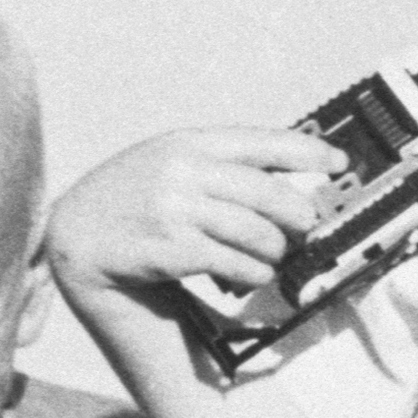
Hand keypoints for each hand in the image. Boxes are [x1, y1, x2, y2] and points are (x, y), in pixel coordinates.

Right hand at [47, 128, 346, 297]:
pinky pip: (239, 265)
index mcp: (189, 143)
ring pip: (262, 235)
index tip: (340, 163)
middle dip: (301, 219)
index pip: (264, 141)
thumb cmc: (138, 200)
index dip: (310, 152)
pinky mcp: (169, 248)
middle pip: (276, 197)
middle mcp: (182, 170)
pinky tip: (244, 275)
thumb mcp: (175, 166)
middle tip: (305, 230)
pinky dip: (252, 274)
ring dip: (274, 254)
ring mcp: (173, 209)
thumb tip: (300, 181)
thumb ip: (226, 167)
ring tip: (265, 258)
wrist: (77, 236)